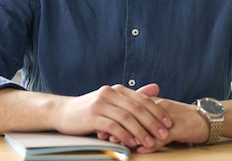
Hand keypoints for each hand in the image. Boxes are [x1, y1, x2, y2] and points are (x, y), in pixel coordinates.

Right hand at [52, 83, 171, 150]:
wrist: (63, 112)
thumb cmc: (91, 109)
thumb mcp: (113, 100)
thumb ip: (133, 97)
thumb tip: (156, 88)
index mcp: (118, 89)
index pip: (142, 100)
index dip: (157, 111)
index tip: (168, 123)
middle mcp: (110, 93)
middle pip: (137, 109)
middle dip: (153, 123)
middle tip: (164, 135)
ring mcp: (101, 104)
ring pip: (127, 118)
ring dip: (141, 132)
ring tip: (150, 142)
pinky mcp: (92, 116)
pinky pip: (113, 126)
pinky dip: (125, 135)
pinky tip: (132, 143)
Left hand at [98, 84, 209, 153]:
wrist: (207, 118)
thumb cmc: (184, 118)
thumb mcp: (163, 115)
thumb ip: (147, 117)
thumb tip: (128, 123)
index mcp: (154, 103)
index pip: (131, 108)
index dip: (115, 116)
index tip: (100, 122)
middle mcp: (158, 107)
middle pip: (134, 116)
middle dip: (117, 125)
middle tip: (102, 132)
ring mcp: (167, 118)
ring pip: (144, 127)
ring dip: (129, 135)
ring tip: (115, 142)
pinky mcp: (177, 129)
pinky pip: (161, 138)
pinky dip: (150, 144)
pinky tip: (139, 150)